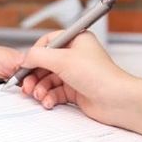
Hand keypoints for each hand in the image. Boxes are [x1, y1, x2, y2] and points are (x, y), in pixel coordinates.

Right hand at [18, 32, 132, 125]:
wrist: (117, 100)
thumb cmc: (100, 76)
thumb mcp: (63, 60)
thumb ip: (38, 56)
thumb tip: (24, 58)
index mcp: (76, 40)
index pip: (48, 42)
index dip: (35, 53)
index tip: (25, 64)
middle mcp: (75, 55)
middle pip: (45, 63)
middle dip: (34, 76)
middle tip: (26, 85)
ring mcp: (75, 73)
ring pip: (48, 79)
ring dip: (40, 88)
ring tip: (39, 95)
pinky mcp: (75, 90)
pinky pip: (54, 92)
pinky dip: (49, 97)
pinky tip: (49, 102)